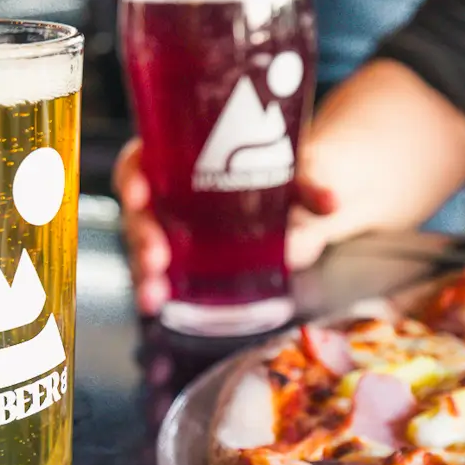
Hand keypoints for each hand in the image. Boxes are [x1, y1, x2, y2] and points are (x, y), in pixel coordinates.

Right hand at [114, 138, 338, 316]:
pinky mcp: (187, 265)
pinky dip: (159, 291)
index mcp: (184, 157)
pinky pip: (163, 276)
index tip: (140, 191)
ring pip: (146, 249)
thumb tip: (330, 201)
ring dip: (144, 273)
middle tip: (156, 257)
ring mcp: (176, 232)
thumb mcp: (300, 172)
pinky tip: (162, 306)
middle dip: (141, 235)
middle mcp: (171, 195)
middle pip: (140, 211)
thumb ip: (310, 184)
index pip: (143, 159)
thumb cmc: (289, 176)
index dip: (133, 175)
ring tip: (155, 295)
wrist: (302, 209)